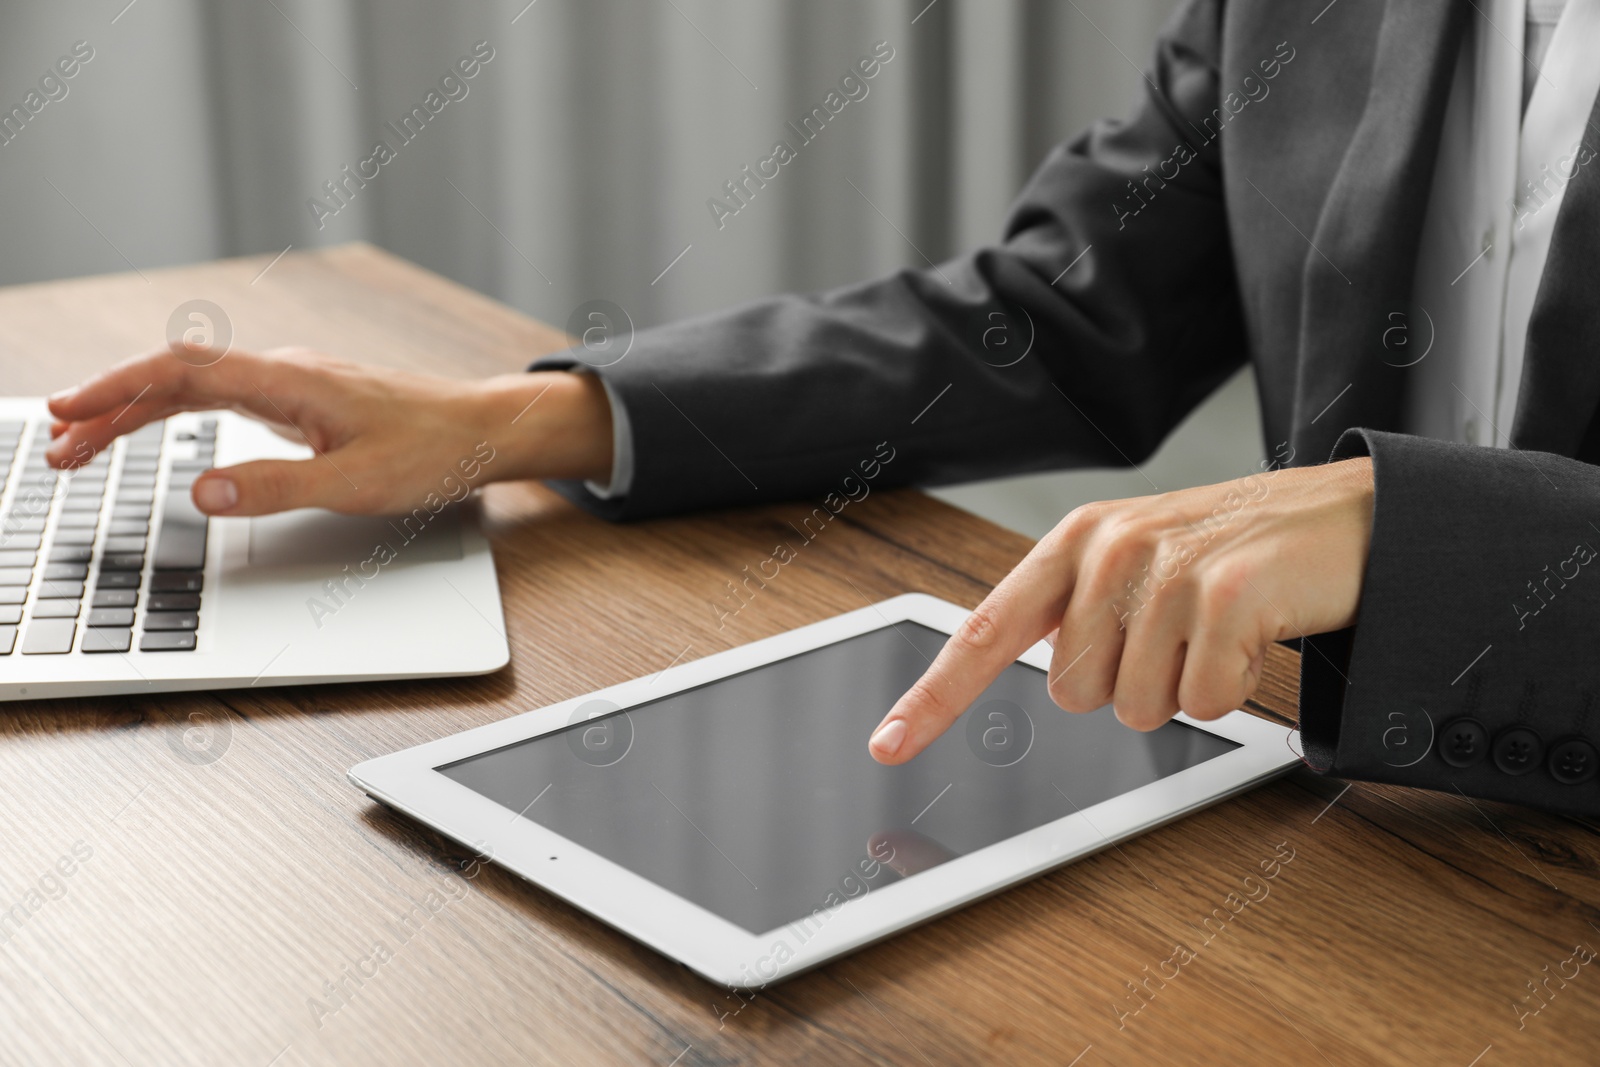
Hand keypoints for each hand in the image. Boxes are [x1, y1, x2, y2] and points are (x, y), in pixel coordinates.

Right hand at [46, 343, 613, 516]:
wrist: (484, 430)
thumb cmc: (433, 451)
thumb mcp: (356, 483)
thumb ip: (276, 487)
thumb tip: (200, 493)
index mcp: (291, 381)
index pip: (183, 374)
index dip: (117, 391)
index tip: (66, 413)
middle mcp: (285, 372)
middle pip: (176, 379)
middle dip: (110, 410)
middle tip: (58, 449)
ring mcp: (292, 384)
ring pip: (196, 388)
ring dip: (138, 414)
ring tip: (85, 448)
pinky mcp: (303, 400)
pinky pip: (223, 398)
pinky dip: (178, 415)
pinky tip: (156, 432)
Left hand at [868, 458, 1374, 762]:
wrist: (1342, 518)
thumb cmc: (1231, 550)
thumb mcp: (1139, 561)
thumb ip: (1079, 611)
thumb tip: (1051, 679)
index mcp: (1076, 541)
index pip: (985, 630)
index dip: (935, 696)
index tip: (889, 744)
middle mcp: (1110, 549)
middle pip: (1073, 694)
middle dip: (1129, 685)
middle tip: (1178, 636)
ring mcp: (1166, 570)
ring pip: (1135, 708)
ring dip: (1183, 688)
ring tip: (1217, 632)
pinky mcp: (1224, 597)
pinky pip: (1201, 705)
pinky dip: (1231, 688)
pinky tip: (1252, 636)